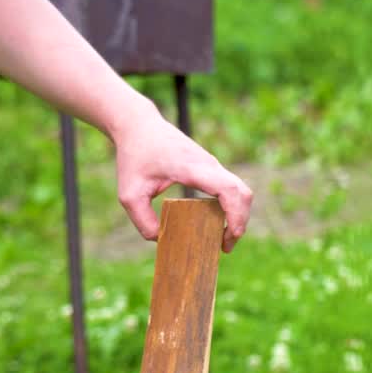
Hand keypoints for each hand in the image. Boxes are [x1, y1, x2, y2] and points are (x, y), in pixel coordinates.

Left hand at [111, 108, 252, 252]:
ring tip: (222, 239)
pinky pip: (230, 187)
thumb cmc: (134, 157)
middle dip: (241, 221)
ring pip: (240, 190)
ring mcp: (211, 164)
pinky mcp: (210, 167)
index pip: (227, 189)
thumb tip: (159, 239)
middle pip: (242, 192)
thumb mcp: (129, 193)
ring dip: (238, 214)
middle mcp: (208, 164)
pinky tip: (215, 222)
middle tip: (225, 246)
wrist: (139, 126)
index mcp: (192, 168)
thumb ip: (142, 220)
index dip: (236, 214)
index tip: (228, 237)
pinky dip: (231, 206)